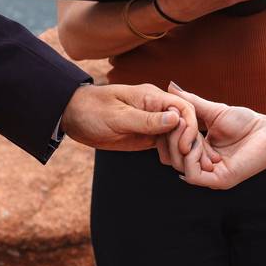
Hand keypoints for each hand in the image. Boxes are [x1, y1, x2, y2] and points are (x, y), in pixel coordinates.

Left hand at [61, 83, 199, 152]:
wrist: (74, 116)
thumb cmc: (92, 110)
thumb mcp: (118, 117)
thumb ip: (147, 120)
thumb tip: (176, 119)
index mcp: (152, 97)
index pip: (183, 108)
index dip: (189, 127)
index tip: (184, 146)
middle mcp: (157, 108)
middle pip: (185, 123)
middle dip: (191, 143)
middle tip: (190, 164)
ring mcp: (153, 122)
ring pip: (178, 135)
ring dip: (184, 151)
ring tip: (185, 168)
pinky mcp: (147, 135)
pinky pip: (167, 143)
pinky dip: (173, 154)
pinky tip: (172, 164)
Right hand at [164, 83, 265, 188]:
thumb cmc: (246, 123)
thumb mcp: (212, 110)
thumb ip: (190, 102)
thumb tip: (170, 87)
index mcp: (199, 152)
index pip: (172, 146)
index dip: (168, 132)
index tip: (170, 114)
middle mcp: (202, 166)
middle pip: (172, 157)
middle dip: (173, 137)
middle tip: (180, 122)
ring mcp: (210, 175)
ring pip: (180, 166)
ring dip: (183, 145)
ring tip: (193, 131)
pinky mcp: (219, 181)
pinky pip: (192, 175)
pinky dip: (191, 158)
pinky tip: (199, 144)